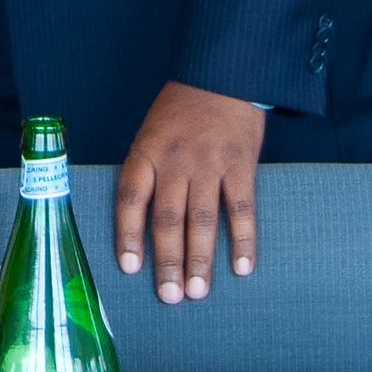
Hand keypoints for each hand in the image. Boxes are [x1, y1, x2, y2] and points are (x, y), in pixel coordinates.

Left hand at [113, 83, 263, 302]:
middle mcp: (174, 160)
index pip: (131, 198)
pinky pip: (241, 208)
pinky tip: (241, 267)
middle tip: (170, 297)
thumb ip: (146, 171)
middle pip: (167, 218)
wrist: (221, 74)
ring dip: (200, 259)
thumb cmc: (181, 110)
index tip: (130, 268)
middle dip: (168, 261)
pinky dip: (243, 240)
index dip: (129, 234)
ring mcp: (208, 163)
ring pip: (202, 220)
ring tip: (197, 292)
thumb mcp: (151, 132)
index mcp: (146, 151)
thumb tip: (140, 224)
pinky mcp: (240, 164)